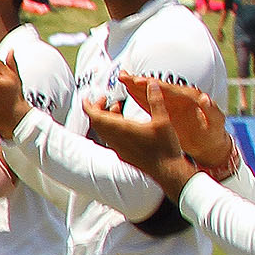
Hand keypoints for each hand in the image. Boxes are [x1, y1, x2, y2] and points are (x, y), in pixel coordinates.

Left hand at [80, 83, 201, 199]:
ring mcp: (119, 148)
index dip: (89, 106)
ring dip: (106, 117)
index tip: (87, 98)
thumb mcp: (163, 120)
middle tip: (104, 99)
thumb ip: (156, 100)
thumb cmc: (165, 147)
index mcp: (122, 129)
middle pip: (97, 122)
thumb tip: (151, 84)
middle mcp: (116, 140)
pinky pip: (110, 138)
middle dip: (97, 108)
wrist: (167, 171)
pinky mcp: (123, 154)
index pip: (96, 116)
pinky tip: (125, 123)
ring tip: (116, 107)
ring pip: (104, 131)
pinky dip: (112, 127)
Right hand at [121, 75, 235, 173]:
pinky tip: (128, 90)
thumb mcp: (216, 122)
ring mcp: (170, 104)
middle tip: (125, 76)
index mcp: (189, 99)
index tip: (141, 81)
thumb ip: (210, 110)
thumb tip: (204, 97)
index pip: (170, 90)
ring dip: (136, 86)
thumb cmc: (214, 133)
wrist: (209, 143)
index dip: (155, 85)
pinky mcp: (164, 111)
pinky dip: (138, 96)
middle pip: (157, 87)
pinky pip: (149, 102)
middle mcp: (178, 98)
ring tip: (122, 78)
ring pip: (150, 92)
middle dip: (140, 82)